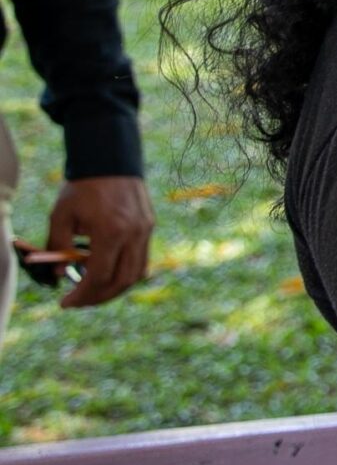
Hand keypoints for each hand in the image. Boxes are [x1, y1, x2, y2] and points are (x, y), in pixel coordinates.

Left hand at [52, 176, 153, 307]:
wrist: (110, 162)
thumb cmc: (82, 189)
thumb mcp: (61, 217)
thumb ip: (59, 248)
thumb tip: (61, 274)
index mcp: (110, 232)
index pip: (99, 276)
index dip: (81, 294)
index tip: (66, 302)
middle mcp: (133, 235)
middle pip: (121, 281)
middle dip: (98, 297)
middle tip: (79, 302)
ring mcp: (145, 231)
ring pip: (136, 274)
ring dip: (115, 288)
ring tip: (94, 290)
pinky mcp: (149, 228)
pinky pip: (141, 260)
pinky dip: (125, 273)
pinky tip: (109, 272)